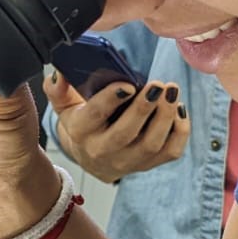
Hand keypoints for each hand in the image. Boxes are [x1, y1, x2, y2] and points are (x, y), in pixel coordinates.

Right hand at [44, 73, 189, 183]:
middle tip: (158, 85)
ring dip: (165, 117)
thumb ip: (57, 88)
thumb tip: (60, 73)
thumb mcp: (64, 105)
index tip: (128, 84)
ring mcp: (127, 161)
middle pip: (126, 133)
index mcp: (80, 131)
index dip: (111, 99)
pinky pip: (170, 152)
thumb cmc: (83, 123)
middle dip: (144, 108)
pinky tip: (179, 109)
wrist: (92, 158)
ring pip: (151, 144)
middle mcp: (102, 150)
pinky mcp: (148, 165)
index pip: (95, 115)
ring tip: (171, 92)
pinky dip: (180, 131)